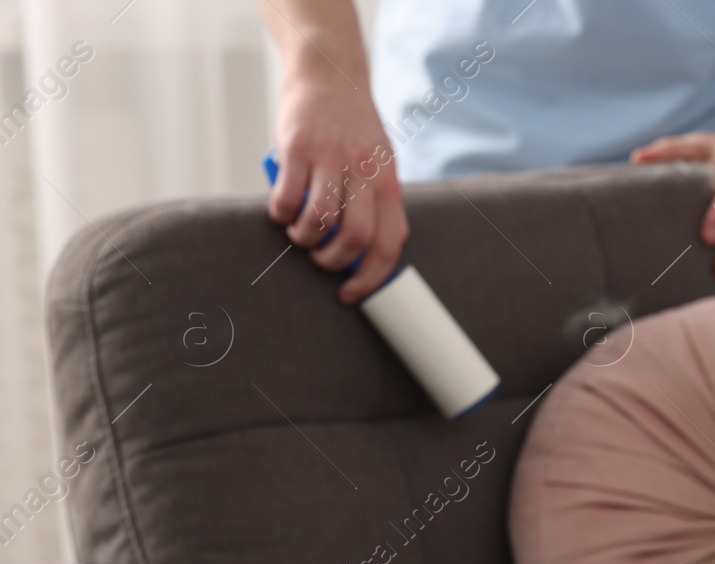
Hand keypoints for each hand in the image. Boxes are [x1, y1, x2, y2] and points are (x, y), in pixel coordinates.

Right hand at [269, 69, 406, 303]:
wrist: (330, 75)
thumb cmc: (354, 129)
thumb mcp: (380, 165)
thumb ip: (377, 204)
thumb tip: (371, 255)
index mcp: (388, 182)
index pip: (388, 243)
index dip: (370, 277)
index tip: (351, 293)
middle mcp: (363, 172)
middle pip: (355, 237)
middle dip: (333, 261)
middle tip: (320, 260)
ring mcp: (330, 159)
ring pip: (319, 220)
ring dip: (305, 239)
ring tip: (299, 234)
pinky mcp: (298, 147)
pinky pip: (287, 197)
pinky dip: (282, 214)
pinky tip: (282, 213)